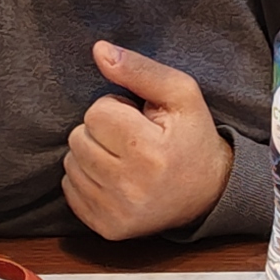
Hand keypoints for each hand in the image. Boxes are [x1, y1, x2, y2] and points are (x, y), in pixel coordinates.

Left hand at [64, 43, 233, 239]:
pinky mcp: (107, 229)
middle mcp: (129, 187)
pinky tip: (115, 178)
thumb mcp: (181, 93)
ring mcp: (116, 212)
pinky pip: (70, 190)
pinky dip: (87, 179)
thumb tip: (99, 50)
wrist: (209, 193)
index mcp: (148, 151)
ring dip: (91, 155)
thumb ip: (139, 68)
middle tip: (131, 139)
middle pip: (78, 138)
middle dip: (100, 132)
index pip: (96, 112)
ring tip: (123, 158)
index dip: (116, 109)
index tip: (139, 120)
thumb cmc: (192, 137)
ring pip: (70, 164)